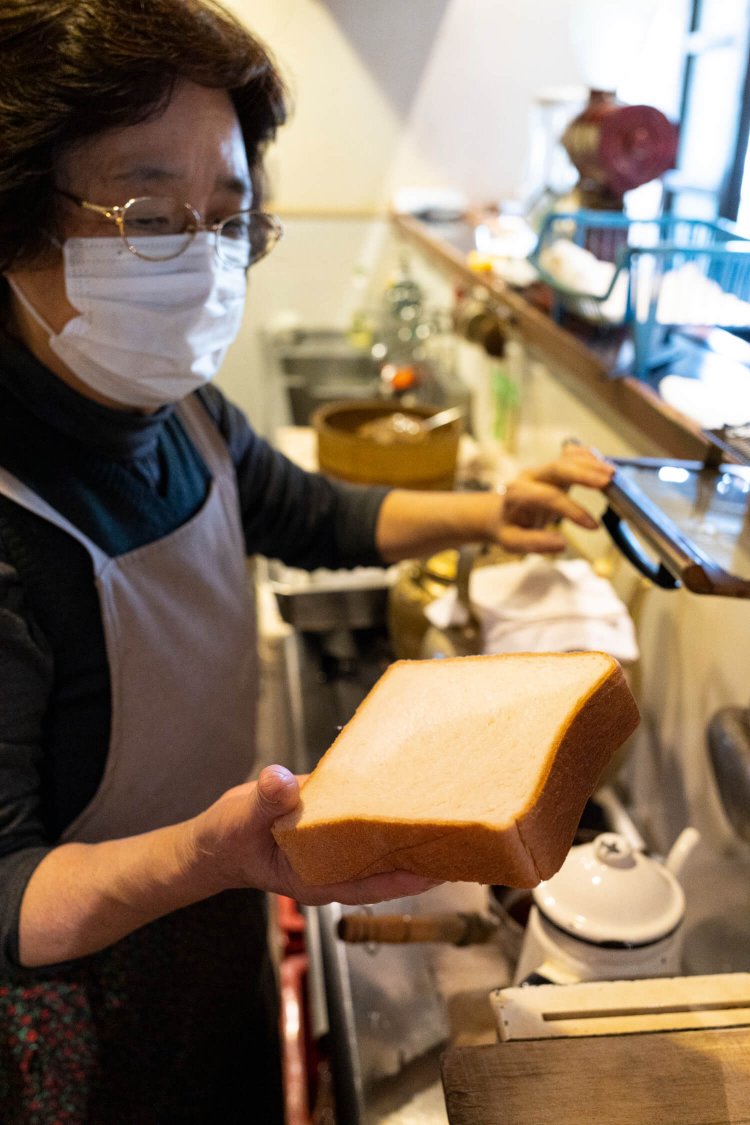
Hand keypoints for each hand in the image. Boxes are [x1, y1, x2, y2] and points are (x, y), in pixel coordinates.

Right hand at [187, 766, 440, 905]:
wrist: (214, 840)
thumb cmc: (226, 839)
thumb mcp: (239, 821)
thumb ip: (264, 803)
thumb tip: (281, 781)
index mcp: (317, 878)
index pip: (372, 884)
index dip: (407, 879)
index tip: (441, 870)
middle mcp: (333, 866)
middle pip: (385, 865)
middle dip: (419, 852)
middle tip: (460, 833)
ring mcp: (333, 846)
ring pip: (378, 843)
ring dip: (406, 828)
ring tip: (445, 808)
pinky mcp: (330, 823)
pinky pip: (363, 818)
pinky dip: (382, 807)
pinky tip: (404, 787)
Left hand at [493, 445, 613, 554]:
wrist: (499, 513)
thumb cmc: (508, 529)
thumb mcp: (513, 542)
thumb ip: (535, 543)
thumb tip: (562, 544)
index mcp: (517, 493)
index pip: (548, 497)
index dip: (573, 510)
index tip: (594, 527)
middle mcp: (529, 476)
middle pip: (558, 468)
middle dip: (584, 474)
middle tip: (608, 482)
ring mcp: (542, 469)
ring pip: (566, 459)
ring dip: (591, 464)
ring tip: (613, 474)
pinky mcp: (552, 468)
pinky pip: (570, 456)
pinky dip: (587, 457)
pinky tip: (604, 462)